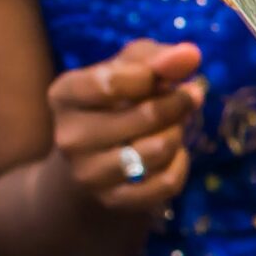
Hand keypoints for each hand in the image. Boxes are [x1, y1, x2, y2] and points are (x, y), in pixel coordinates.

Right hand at [49, 40, 206, 214]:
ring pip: (160, 149)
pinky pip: (168, 181)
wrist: (87, 169)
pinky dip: (181, 164)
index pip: (110, 83)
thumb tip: (191, 54)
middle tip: (188, 97)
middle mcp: (69, 137)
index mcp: (64, 95)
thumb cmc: (112, 106)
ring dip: (178, 133)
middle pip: (146, 116)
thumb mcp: (125, 71)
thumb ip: (156, 58)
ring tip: (173, 127)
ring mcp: (89, 173)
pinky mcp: (114, 201)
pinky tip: (172, 155)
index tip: (165, 76)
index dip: (150, 76)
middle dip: (177, 104)